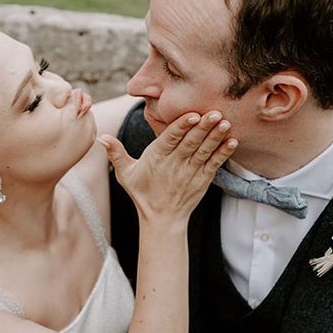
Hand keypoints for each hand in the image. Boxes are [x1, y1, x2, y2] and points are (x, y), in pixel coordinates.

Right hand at [99, 111, 235, 222]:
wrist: (162, 220)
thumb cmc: (143, 193)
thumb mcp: (126, 174)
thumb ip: (116, 153)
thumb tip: (100, 138)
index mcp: (156, 158)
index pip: (170, 139)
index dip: (182, 127)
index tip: (193, 115)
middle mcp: (174, 164)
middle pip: (190, 143)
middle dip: (203, 127)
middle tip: (215, 112)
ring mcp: (190, 172)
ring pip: (204, 151)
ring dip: (216, 137)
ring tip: (225, 122)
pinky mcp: (203, 180)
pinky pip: (214, 164)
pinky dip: (223, 153)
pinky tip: (232, 141)